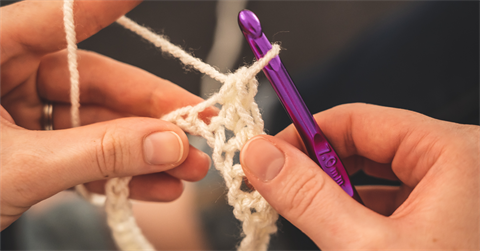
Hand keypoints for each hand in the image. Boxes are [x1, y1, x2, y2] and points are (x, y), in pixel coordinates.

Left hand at [0, 1, 212, 229]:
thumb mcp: (18, 169)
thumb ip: (96, 152)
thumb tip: (168, 143)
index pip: (56, 18)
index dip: (105, 4)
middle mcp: (5, 79)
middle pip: (95, 83)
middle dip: (151, 113)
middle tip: (199, 128)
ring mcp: (21, 118)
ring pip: (98, 125)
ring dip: (146, 150)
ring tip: (189, 170)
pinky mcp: (32, 151)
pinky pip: (85, 155)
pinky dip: (120, 173)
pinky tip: (157, 187)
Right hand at [240, 103, 478, 248]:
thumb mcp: (364, 250)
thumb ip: (307, 197)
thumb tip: (260, 155)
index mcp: (456, 153)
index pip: (358, 119)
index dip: (304, 135)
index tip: (267, 156)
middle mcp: (461, 163)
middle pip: (367, 142)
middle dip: (318, 166)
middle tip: (279, 186)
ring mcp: (457, 190)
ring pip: (377, 172)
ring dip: (336, 190)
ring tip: (308, 212)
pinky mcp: (449, 214)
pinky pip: (393, 197)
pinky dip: (359, 209)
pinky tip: (341, 228)